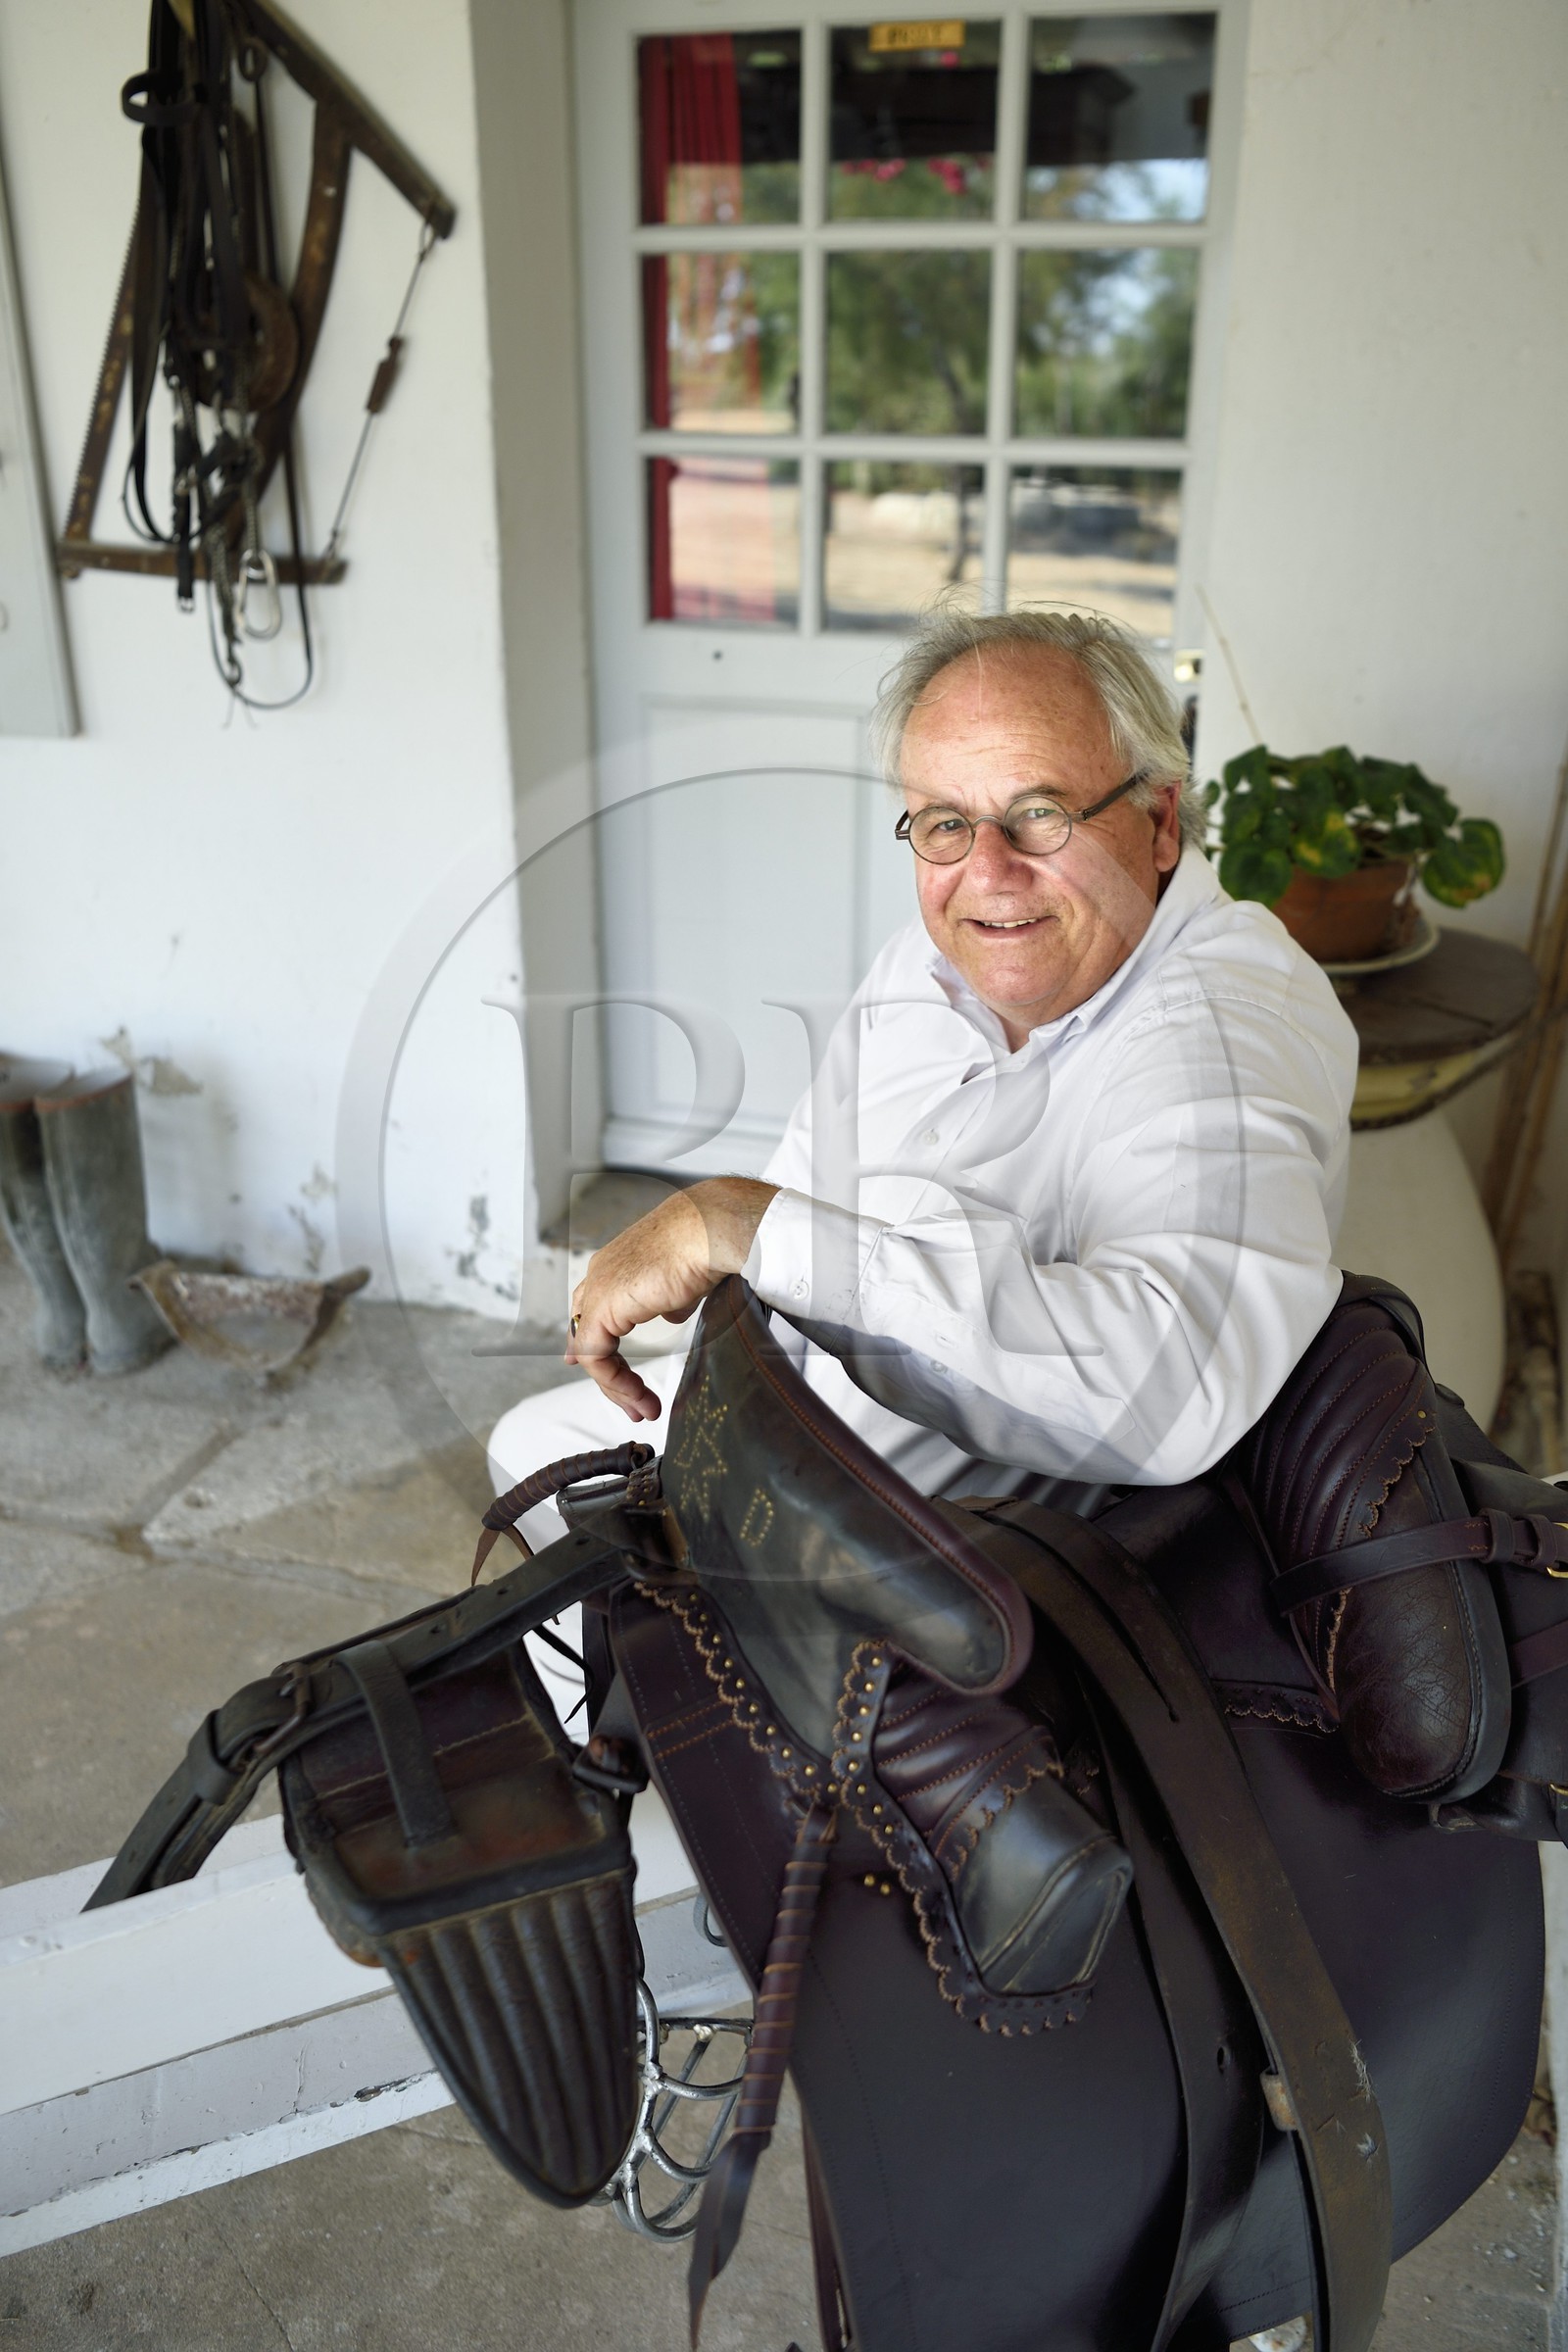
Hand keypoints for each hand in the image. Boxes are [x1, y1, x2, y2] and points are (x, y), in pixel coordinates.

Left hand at [566, 1177, 777, 1420]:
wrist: (713, 1231)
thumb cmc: (710, 1242)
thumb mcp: (686, 1277)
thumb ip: (673, 1298)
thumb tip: (672, 1314)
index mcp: (619, 1260)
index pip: (593, 1304)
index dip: (595, 1339)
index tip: (609, 1371)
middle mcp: (602, 1272)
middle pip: (585, 1328)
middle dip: (605, 1371)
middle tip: (628, 1400)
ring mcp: (599, 1288)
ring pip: (591, 1348)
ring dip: (617, 1385)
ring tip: (645, 1407)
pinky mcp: (602, 1307)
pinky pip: (596, 1357)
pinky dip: (616, 1382)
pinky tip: (640, 1395)